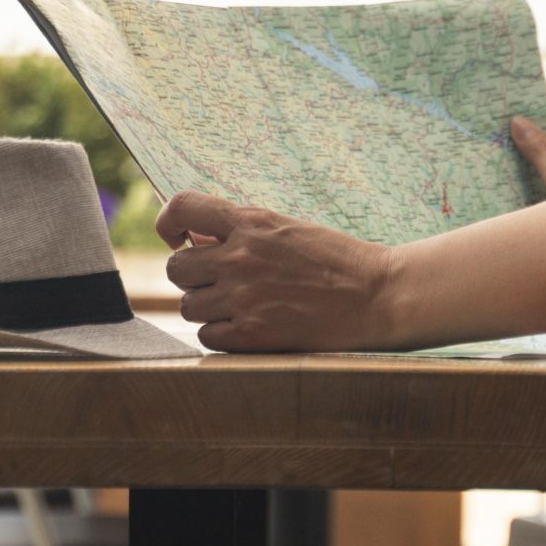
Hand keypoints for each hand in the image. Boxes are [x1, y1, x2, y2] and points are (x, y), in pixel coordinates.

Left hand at [158, 192, 396, 352]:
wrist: (377, 296)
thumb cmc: (336, 261)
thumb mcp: (288, 229)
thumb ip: (242, 231)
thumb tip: (197, 240)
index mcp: (251, 223)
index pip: (182, 207)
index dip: (168, 223)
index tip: (177, 239)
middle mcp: (240, 258)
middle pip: (176, 268)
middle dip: (193, 276)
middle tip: (217, 282)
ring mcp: (243, 298)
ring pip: (188, 306)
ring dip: (207, 309)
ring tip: (239, 307)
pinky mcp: (252, 336)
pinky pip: (207, 337)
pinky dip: (221, 336)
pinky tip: (248, 328)